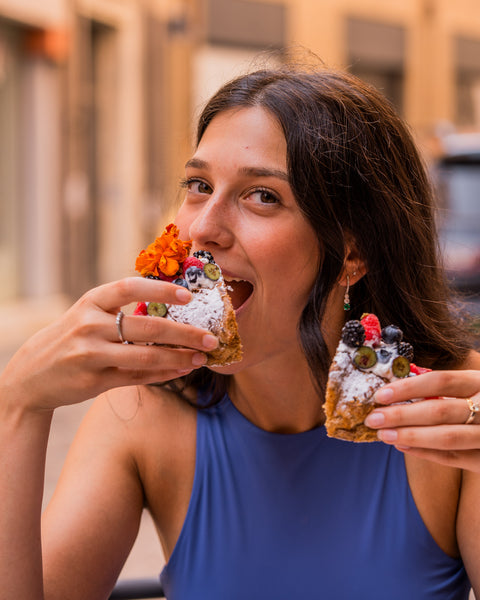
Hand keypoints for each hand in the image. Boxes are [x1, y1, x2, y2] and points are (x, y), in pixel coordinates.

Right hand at [0, 277, 217, 412]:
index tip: (188, 294)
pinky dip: (163, 374)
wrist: (30, 375)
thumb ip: (120, 310)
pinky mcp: (95, 381)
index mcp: (90, 302)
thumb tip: (169, 309)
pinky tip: (181, 370)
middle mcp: (90, 325)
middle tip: (210, 338)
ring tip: (201, 358)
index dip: (160, 289)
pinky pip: (137, 377)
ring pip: (146, 355)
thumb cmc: (69, 338)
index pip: (129, 287)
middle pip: (147, 326)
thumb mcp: (87, 315)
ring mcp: (91, 354)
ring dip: (179, 357)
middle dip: (184, 332)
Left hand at [364, 369, 479, 472]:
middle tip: (373, 418)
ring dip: (410, 436)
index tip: (380, 395)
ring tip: (383, 435)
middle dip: (402, 415)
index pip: (442, 381)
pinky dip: (426, 453)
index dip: (409, 387)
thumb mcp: (476, 387)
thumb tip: (402, 382)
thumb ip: (448, 386)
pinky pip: (455, 458)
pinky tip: (403, 448)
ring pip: (447, 437)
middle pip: (440, 410)